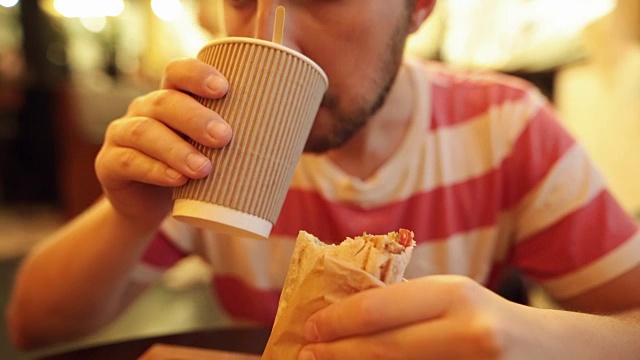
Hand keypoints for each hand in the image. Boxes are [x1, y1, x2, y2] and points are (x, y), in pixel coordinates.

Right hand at [95, 58, 231, 225]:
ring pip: (146, 132)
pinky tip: (176, 180)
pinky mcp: (110, 163)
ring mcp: (123, 134)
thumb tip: (292, 138)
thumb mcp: (211, 153)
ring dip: (177, 149)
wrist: (151, 208)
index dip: (198, 75)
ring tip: (204, 169)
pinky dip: (155, 170)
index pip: (177, 72)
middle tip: (225, 137)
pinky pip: (129, 161)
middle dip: (196, 117)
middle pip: (165, 102)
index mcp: (170, 98)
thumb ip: (236, 141)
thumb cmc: (190, 174)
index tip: (225, 88)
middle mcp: (144, 109)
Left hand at [298, 275, 595, 359]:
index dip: (338, 321)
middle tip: (307, 355)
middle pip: (384, 348)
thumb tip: (343, 319)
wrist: (559, 354)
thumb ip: (409, 306)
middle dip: (338, 354)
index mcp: (456, 295)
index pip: (380, 308)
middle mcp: (469, 332)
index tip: (310, 328)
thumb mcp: (454, 299)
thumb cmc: (492, 319)